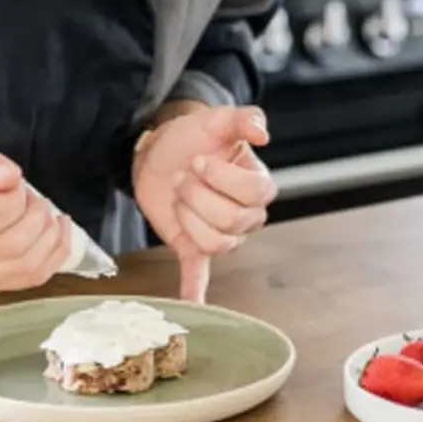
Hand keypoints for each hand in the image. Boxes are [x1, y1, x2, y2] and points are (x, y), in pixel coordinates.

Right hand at [0, 140, 71, 294]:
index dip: (15, 199)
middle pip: (11, 245)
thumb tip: (9, 178)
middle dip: (38, 219)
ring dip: (49, 238)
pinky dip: (51, 257)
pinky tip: (55, 235)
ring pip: (24, 266)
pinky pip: (27, 279)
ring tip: (48, 216)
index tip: (16, 184)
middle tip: (38, 200)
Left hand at [132, 105, 274, 301]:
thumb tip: (263, 134)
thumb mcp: (218, 119)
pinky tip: (193, 302)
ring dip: (187, 215)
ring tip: (179, 194)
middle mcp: (246, 215)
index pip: (251, 195)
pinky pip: (200, 273)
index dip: (220, 179)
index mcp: (257, 186)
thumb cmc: (193, 135)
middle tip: (183, 176)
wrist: (158, 149)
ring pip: (212, 242)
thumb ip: (244, 119)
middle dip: (197, 195)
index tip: (198, 161)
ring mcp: (220, 233)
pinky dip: (196, 288)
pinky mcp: (193, 246)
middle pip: (229, 221)